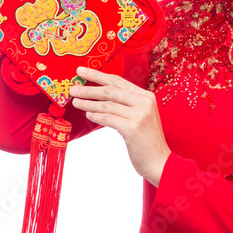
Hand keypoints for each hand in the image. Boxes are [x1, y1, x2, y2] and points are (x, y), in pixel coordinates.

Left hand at [68, 67, 170, 186]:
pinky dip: (96, 116)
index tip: (82, 71)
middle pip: (111, 90)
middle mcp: (144, 103)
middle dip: (89, 88)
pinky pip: (108, 118)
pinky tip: (88, 114)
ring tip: (76, 102)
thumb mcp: (141, 116)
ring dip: (89, 102)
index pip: (118, 81)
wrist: (159, 162)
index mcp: (146, 96)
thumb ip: (126, 104)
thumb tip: (100, 95)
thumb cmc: (147, 140)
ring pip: (107, 104)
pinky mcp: (133, 128)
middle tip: (73, 88)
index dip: (98, 74)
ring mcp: (140, 115)